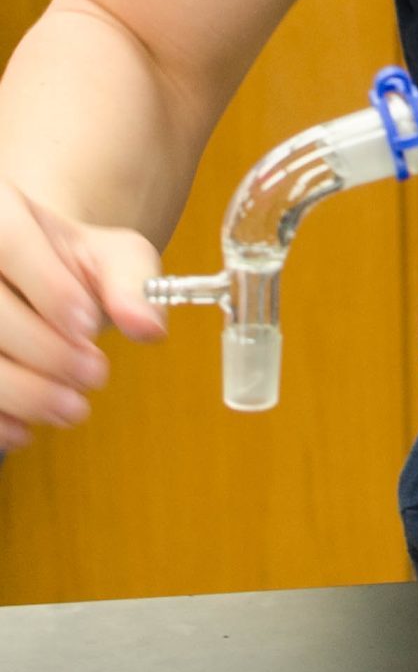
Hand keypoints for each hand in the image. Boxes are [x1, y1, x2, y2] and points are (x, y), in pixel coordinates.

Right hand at [0, 181, 163, 449]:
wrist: (39, 282)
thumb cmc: (74, 265)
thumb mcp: (114, 257)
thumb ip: (134, 283)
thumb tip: (149, 327)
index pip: (9, 242)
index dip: (47, 288)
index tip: (89, 326)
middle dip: (47, 351)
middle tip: (95, 374)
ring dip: (24, 391)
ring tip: (73, 408)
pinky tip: (26, 429)